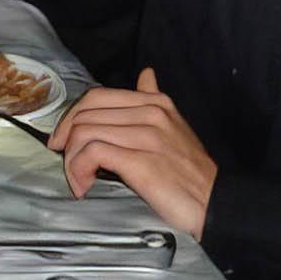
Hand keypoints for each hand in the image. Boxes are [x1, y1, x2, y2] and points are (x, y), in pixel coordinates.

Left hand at [49, 68, 216, 237]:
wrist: (217, 205)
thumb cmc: (189, 172)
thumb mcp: (174, 127)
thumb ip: (152, 100)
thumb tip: (146, 74)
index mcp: (155, 102)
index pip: (96, 96)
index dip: (71, 117)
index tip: (63, 140)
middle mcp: (151, 112)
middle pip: (85, 113)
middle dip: (66, 139)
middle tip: (67, 163)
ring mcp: (147, 135)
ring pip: (84, 133)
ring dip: (71, 160)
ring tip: (78, 179)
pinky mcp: (142, 161)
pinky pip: (92, 153)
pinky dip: (78, 170)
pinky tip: (83, 186)